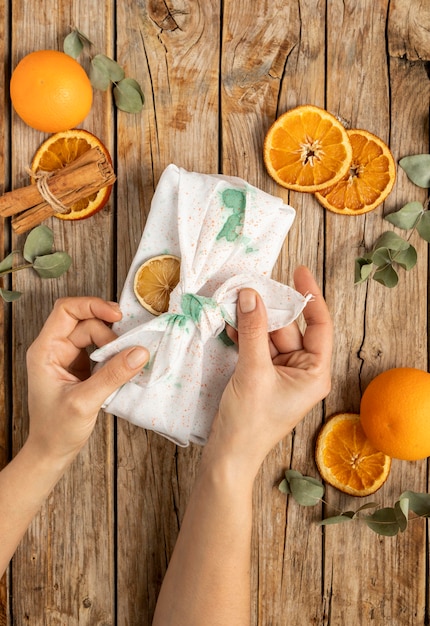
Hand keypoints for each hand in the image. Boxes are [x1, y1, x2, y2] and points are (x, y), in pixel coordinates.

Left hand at [25, 297, 148, 465]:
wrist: (52, 452)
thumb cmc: (57, 429)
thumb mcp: (85, 402)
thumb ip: (112, 375)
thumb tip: (140, 352)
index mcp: (45, 350)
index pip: (66, 311)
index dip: (91, 306)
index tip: (116, 316)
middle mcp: (55, 349)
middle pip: (85, 322)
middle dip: (108, 333)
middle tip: (125, 351)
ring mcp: (68, 358)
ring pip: (95, 335)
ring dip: (113, 345)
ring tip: (125, 362)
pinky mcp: (81, 368)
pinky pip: (100, 350)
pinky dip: (114, 355)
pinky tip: (123, 366)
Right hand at [205, 266, 332, 477]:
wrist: (228, 455)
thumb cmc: (249, 421)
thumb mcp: (253, 370)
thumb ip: (253, 330)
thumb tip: (251, 294)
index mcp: (315, 372)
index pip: (320, 325)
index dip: (311, 296)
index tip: (300, 271)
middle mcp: (302, 370)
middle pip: (290, 327)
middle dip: (270, 307)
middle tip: (251, 285)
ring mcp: (282, 373)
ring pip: (270, 335)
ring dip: (253, 320)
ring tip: (235, 300)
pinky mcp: (263, 376)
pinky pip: (257, 347)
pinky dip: (245, 335)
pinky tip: (230, 323)